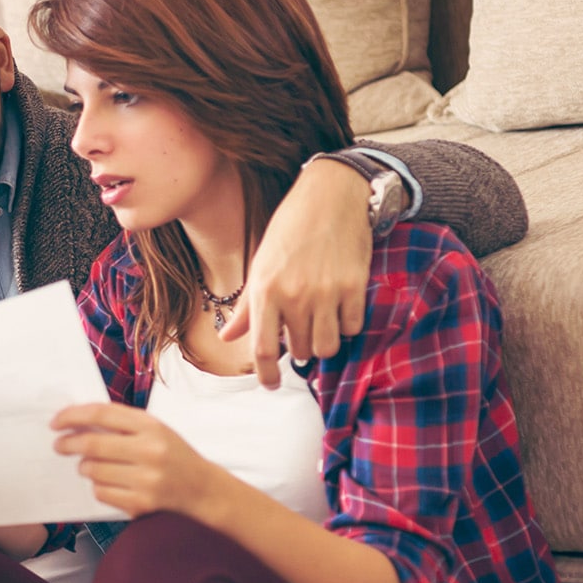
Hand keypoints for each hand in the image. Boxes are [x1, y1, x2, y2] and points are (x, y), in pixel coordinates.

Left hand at [50, 402, 225, 519]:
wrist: (203, 489)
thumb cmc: (172, 455)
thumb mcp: (154, 429)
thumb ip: (120, 422)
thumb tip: (75, 420)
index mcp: (152, 426)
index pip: (101, 414)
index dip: (72, 416)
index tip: (56, 422)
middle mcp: (150, 452)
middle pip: (92, 445)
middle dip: (68, 444)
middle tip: (59, 446)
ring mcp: (146, 480)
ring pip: (93, 471)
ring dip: (85, 468)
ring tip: (94, 466)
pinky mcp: (141, 504)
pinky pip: (101, 493)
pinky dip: (98, 487)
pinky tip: (111, 483)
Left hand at [221, 157, 373, 386]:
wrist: (330, 197)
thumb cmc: (290, 230)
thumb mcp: (261, 264)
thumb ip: (248, 306)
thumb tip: (227, 338)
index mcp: (265, 290)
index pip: (261, 348)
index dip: (266, 374)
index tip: (271, 385)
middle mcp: (294, 295)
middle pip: (298, 350)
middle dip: (298, 350)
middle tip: (299, 334)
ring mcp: (326, 292)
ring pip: (327, 346)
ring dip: (322, 343)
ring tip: (319, 327)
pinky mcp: (354, 286)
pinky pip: (353, 326)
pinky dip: (347, 326)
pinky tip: (340, 310)